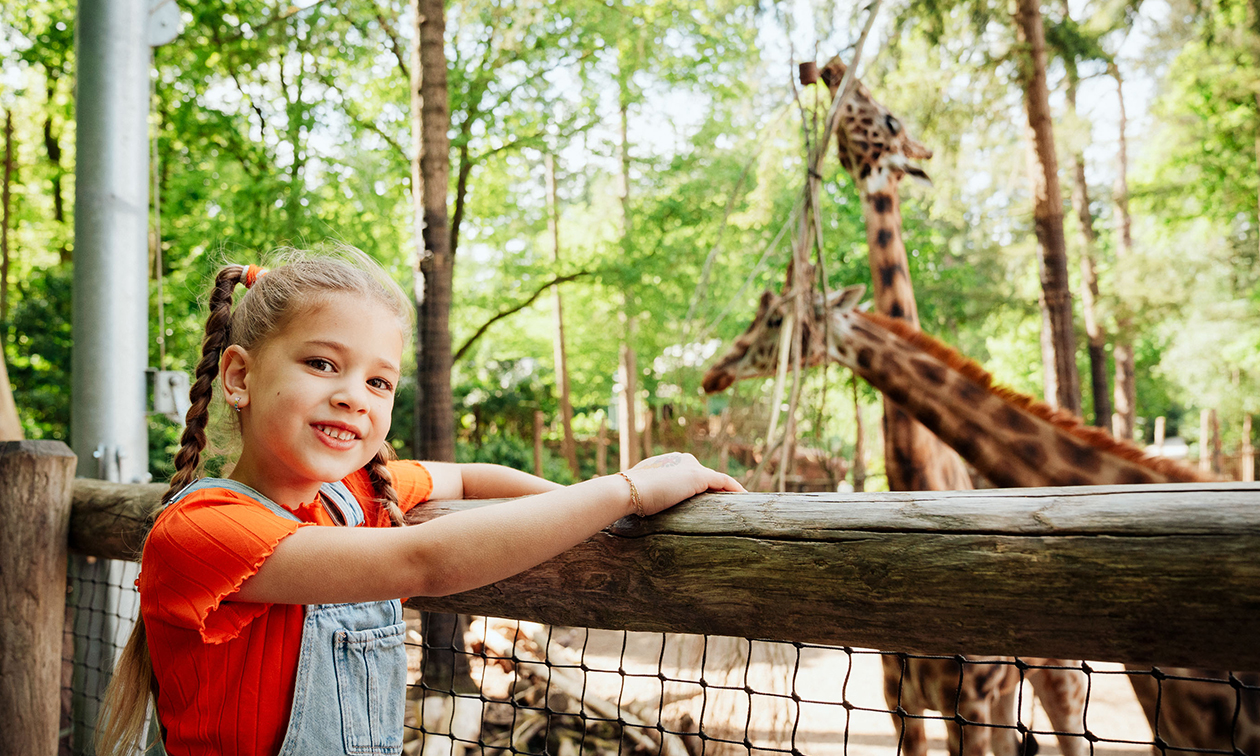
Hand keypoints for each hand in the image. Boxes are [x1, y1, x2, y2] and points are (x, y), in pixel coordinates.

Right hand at [624, 453, 744, 515]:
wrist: (627, 491)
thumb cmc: (628, 497)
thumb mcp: (638, 494)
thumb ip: (644, 497)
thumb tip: (639, 511)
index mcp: (665, 463)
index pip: (686, 475)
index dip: (696, 487)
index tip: (703, 501)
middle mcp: (680, 460)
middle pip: (704, 476)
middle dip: (714, 489)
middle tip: (724, 505)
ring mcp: (690, 466)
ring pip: (715, 479)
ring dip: (727, 490)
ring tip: (737, 504)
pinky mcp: (698, 476)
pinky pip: (723, 482)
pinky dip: (734, 488)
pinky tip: (744, 498)